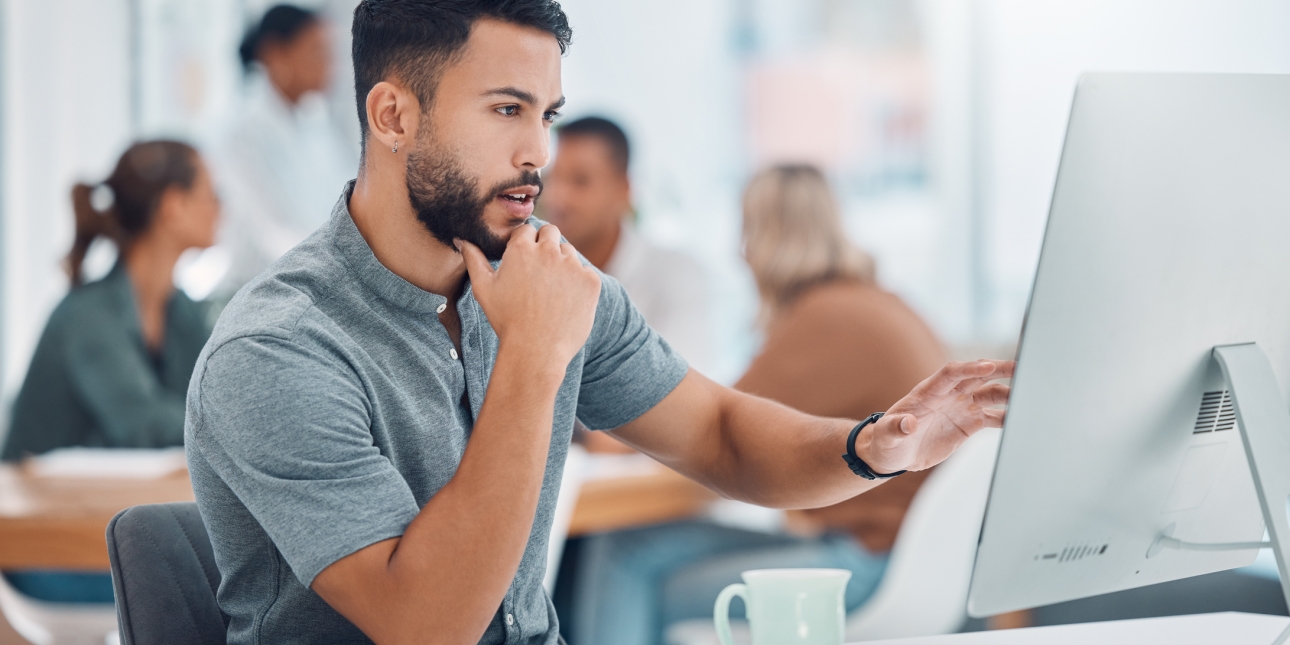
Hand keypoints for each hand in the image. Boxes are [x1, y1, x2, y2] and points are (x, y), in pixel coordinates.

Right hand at [458, 224, 600, 367]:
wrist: (536, 351)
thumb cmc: (506, 320)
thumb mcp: (483, 289)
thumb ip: (474, 259)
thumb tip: (462, 239)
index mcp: (521, 249)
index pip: (527, 230)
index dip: (525, 244)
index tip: (524, 262)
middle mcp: (549, 251)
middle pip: (551, 232)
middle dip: (545, 244)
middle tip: (539, 272)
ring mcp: (573, 265)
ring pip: (569, 252)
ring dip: (562, 264)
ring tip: (551, 292)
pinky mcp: (591, 281)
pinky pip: (586, 272)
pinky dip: (578, 283)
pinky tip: (566, 302)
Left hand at [856, 360, 1013, 472]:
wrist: (894, 453)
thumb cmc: (887, 441)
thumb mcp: (888, 436)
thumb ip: (896, 428)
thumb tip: (906, 423)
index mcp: (928, 392)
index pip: (951, 373)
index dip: (970, 369)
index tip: (988, 367)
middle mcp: (948, 395)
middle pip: (977, 376)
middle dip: (998, 369)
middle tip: (1021, 367)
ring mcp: (961, 407)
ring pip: (990, 394)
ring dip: (1009, 393)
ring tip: (1029, 395)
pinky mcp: (969, 423)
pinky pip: (993, 416)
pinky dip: (1008, 415)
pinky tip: (1022, 418)